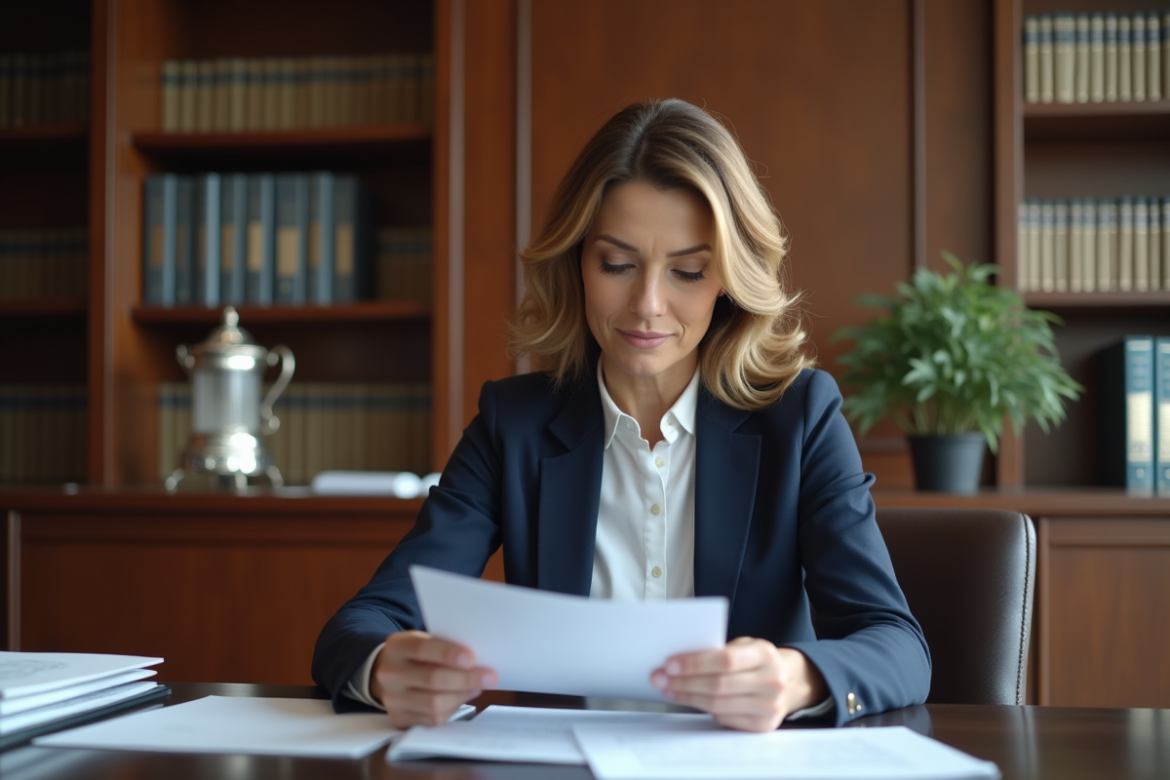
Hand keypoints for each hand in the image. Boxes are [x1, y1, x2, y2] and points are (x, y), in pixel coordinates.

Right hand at [370, 630, 497, 727]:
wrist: (392, 672)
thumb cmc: (417, 655)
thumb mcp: (426, 640)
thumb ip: (446, 646)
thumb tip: (477, 660)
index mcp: (396, 647)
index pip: (422, 649)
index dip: (448, 654)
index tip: (471, 658)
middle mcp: (390, 673)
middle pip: (431, 679)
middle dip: (465, 679)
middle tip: (488, 676)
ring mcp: (392, 699)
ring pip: (434, 703)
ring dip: (462, 695)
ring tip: (477, 687)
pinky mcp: (399, 718)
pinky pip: (432, 719)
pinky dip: (452, 709)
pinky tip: (462, 698)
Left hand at [651, 637, 826, 731]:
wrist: (790, 681)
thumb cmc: (758, 660)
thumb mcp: (745, 646)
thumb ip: (720, 650)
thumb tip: (680, 661)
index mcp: (765, 654)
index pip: (725, 660)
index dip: (695, 663)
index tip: (669, 664)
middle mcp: (771, 681)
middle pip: (718, 685)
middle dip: (684, 682)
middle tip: (660, 678)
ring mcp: (769, 706)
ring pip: (718, 704)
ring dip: (687, 697)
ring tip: (668, 689)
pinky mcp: (762, 726)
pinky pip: (724, 718)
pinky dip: (703, 709)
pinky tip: (689, 699)